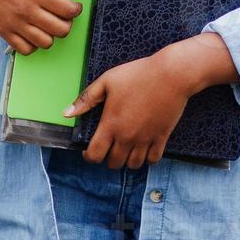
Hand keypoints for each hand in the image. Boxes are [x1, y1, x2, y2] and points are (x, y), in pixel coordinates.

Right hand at [0, 0, 93, 55]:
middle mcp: (25, 10)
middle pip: (60, 30)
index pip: (68, 10)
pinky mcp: (4, 32)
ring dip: (51, 34)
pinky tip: (34, 30)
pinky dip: (34, 44)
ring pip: (46, 43)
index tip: (73, 5)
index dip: (76, 9)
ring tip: (47, 22)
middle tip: (61, 14)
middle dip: (66, 22)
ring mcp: (14, 24)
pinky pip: (27, 50)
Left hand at [63, 34, 236, 168]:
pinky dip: (147, 159)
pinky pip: (153, 160)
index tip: (89, 150)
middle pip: (114, 163)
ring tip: (126, 148)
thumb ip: (86, 98)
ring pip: (133, 165)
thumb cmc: (138, 74)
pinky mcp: (162, 137)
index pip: (94, 155)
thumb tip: (67, 113)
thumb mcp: (108, 81)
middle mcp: (127, 136)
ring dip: (127, 160)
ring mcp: (146, 139)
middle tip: (109, 146)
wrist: (171, 74)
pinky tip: (144, 148)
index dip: (88, 157)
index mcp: (111, 124)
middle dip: (108, 158)